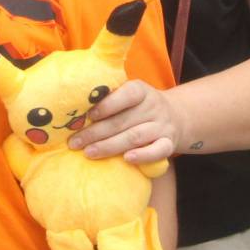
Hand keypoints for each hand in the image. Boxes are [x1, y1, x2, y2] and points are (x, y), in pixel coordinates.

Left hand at [65, 79, 189, 164]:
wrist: (177, 116)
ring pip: (135, 136)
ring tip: (88, 153)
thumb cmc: (139, 106)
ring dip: (110, 146)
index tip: (87, 115)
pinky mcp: (169, 144)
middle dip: (96, 132)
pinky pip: (158, 151)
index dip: (107, 105)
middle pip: (123, 121)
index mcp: (141, 90)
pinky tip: (127, 159)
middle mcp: (153, 107)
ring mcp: (162, 126)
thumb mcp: (129, 94)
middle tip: (74, 142)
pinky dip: (143, 156)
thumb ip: (108, 97)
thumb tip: (72, 103)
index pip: (126, 95)